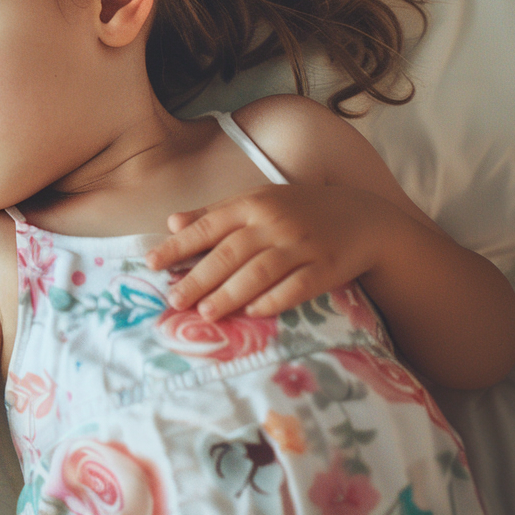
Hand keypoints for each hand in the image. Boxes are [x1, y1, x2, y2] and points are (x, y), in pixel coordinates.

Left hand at [144, 184, 402, 319]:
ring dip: (231, 293)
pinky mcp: (326, 267)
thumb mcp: (258, 201)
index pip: (209, 226)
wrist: (363, 217)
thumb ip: (214, 213)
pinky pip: (297, 286)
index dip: (179, 245)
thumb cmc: (299, 211)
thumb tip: (172, 222)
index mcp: (253, 203)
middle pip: (231, 252)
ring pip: (260, 271)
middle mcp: (275, 222)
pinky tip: (254, 313)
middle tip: (174, 300)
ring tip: (206, 313)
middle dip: (199, 278)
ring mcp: (302, 244)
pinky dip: (274, 300)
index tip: (152, 263)